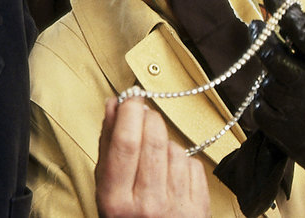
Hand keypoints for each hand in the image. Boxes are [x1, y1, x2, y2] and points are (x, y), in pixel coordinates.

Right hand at [95, 96, 210, 217]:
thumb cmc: (126, 217)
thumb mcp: (105, 189)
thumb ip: (107, 145)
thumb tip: (113, 105)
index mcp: (116, 200)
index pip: (126, 143)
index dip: (129, 113)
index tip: (131, 98)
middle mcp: (147, 205)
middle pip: (154, 140)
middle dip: (150, 118)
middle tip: (144, 115)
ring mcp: (176, 207)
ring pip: (175, 149)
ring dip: (165, 142)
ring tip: (155, 157)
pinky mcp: (199, 207)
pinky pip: (193, 164)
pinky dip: (182, 161)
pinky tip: (171, 174)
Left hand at [248, 0, 304, 215]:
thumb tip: (289, 11)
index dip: (286, 13)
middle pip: (273, 55)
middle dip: (261, 37)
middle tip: (256, 24)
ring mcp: (297, 112)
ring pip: (265, 80)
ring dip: (269, 74)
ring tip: (283, 77)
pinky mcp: (281, 132)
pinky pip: (260, 104)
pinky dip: (266, 99)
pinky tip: (280, 100)